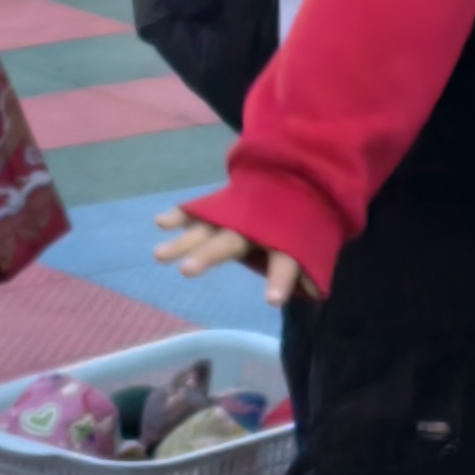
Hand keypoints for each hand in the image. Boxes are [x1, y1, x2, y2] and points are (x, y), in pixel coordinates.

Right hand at [153, 206, 303, 304]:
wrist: (301, 174)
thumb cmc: (305, 223)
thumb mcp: (315, 248)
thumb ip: (309, 273)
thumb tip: (315, 297)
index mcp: (285, 241)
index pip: (284, 264)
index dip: (279, 280)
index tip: (272, 299)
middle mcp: (255, 227)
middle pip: (230, 242)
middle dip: (209, 255)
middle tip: (187, 271)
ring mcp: (236, 215)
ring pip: (207, 228)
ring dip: (183, 241)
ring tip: (159, 255)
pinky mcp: (223, 207)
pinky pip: (200, 211)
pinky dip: (181, 214)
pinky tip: (160, 222)